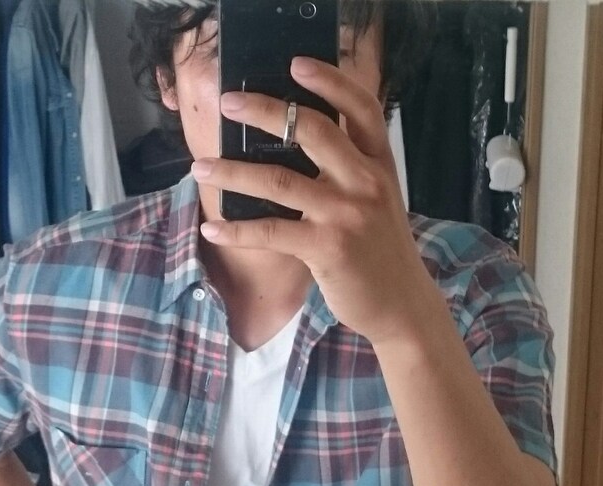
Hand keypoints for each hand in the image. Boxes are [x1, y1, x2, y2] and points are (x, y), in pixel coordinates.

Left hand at [192, 58, 435, 348]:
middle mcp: (365, 182)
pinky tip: (214, 229)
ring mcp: (346, 214)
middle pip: (312, 129)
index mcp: (379, 164)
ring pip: (279, 179)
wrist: (401, 304)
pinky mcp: (327, 248)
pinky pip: (272, 231)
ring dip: (233, 171)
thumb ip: (348, 172)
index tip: (295, 65)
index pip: (361, 107)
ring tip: (201, 167)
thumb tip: (295, 151)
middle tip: (228, 103)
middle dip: (264, 111)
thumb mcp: (378, 202)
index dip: (329, 81)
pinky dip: (237, 230)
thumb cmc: (381, 253)